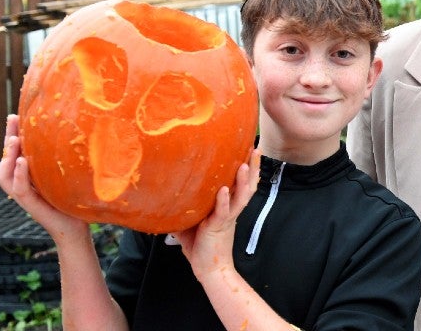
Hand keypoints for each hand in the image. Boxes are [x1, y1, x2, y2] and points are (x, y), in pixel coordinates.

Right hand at [0, 115, 88, 236]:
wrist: (75, 228)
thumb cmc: (73, 200)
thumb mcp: (64, 175)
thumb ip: (60, 159)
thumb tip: (71, 133)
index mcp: (28, 175)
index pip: (15, 152)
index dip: (13, 134)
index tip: (16, 115)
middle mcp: (21, 184)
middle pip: (6, 159)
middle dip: (8, 138)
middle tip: (12, 118)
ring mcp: (23, 195)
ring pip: (5, 174)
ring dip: (8, 155)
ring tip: (14, 139)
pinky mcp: (29, 205)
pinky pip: (20, 189)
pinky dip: (19, 174)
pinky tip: (22, 161)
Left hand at [173, 149, 260, 276]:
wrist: (209, 271)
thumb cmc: (201, 248)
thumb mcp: (191, 223)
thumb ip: (184, 208)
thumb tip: (164, 195)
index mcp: (228, 208)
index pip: (241, 185)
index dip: (248, 168)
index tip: (249, 150)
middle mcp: (231, 211)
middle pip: (248, 186)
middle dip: (253, 168)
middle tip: (256, 148)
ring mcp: (227, 219)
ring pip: (241, 197)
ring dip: (244, 181)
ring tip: (245, 164)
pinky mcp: (218, 228)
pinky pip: (224, 213)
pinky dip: (224, 201)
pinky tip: (224, 190)